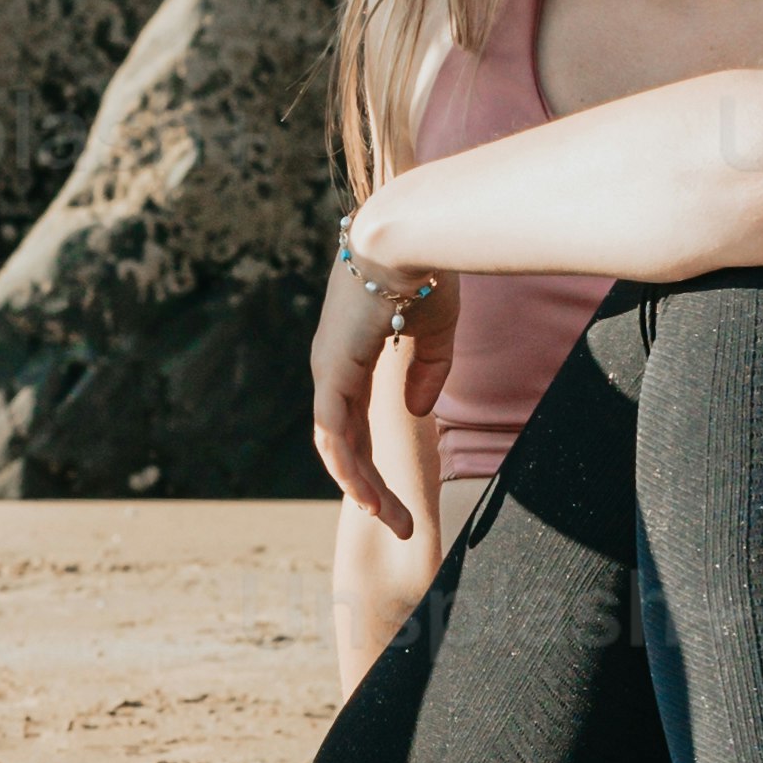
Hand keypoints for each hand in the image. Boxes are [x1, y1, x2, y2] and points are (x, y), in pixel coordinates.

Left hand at [310, 252, 453, 530]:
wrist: (411, 235)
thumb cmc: (426, 273)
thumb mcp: (435, 331)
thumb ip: (427, 371)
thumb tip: (417, 411)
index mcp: (352, 357)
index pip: (357, 424)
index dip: (375, 465)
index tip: (398, 499)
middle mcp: (332, 367)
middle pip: (347, 445)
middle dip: (372, 490)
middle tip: (400, 526)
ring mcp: (328, 370)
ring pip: (338, 448)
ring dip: (364, 490)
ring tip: (393, 523)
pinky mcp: (333, 372)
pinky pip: (333, 434)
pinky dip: (348, 469)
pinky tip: (369, 499)